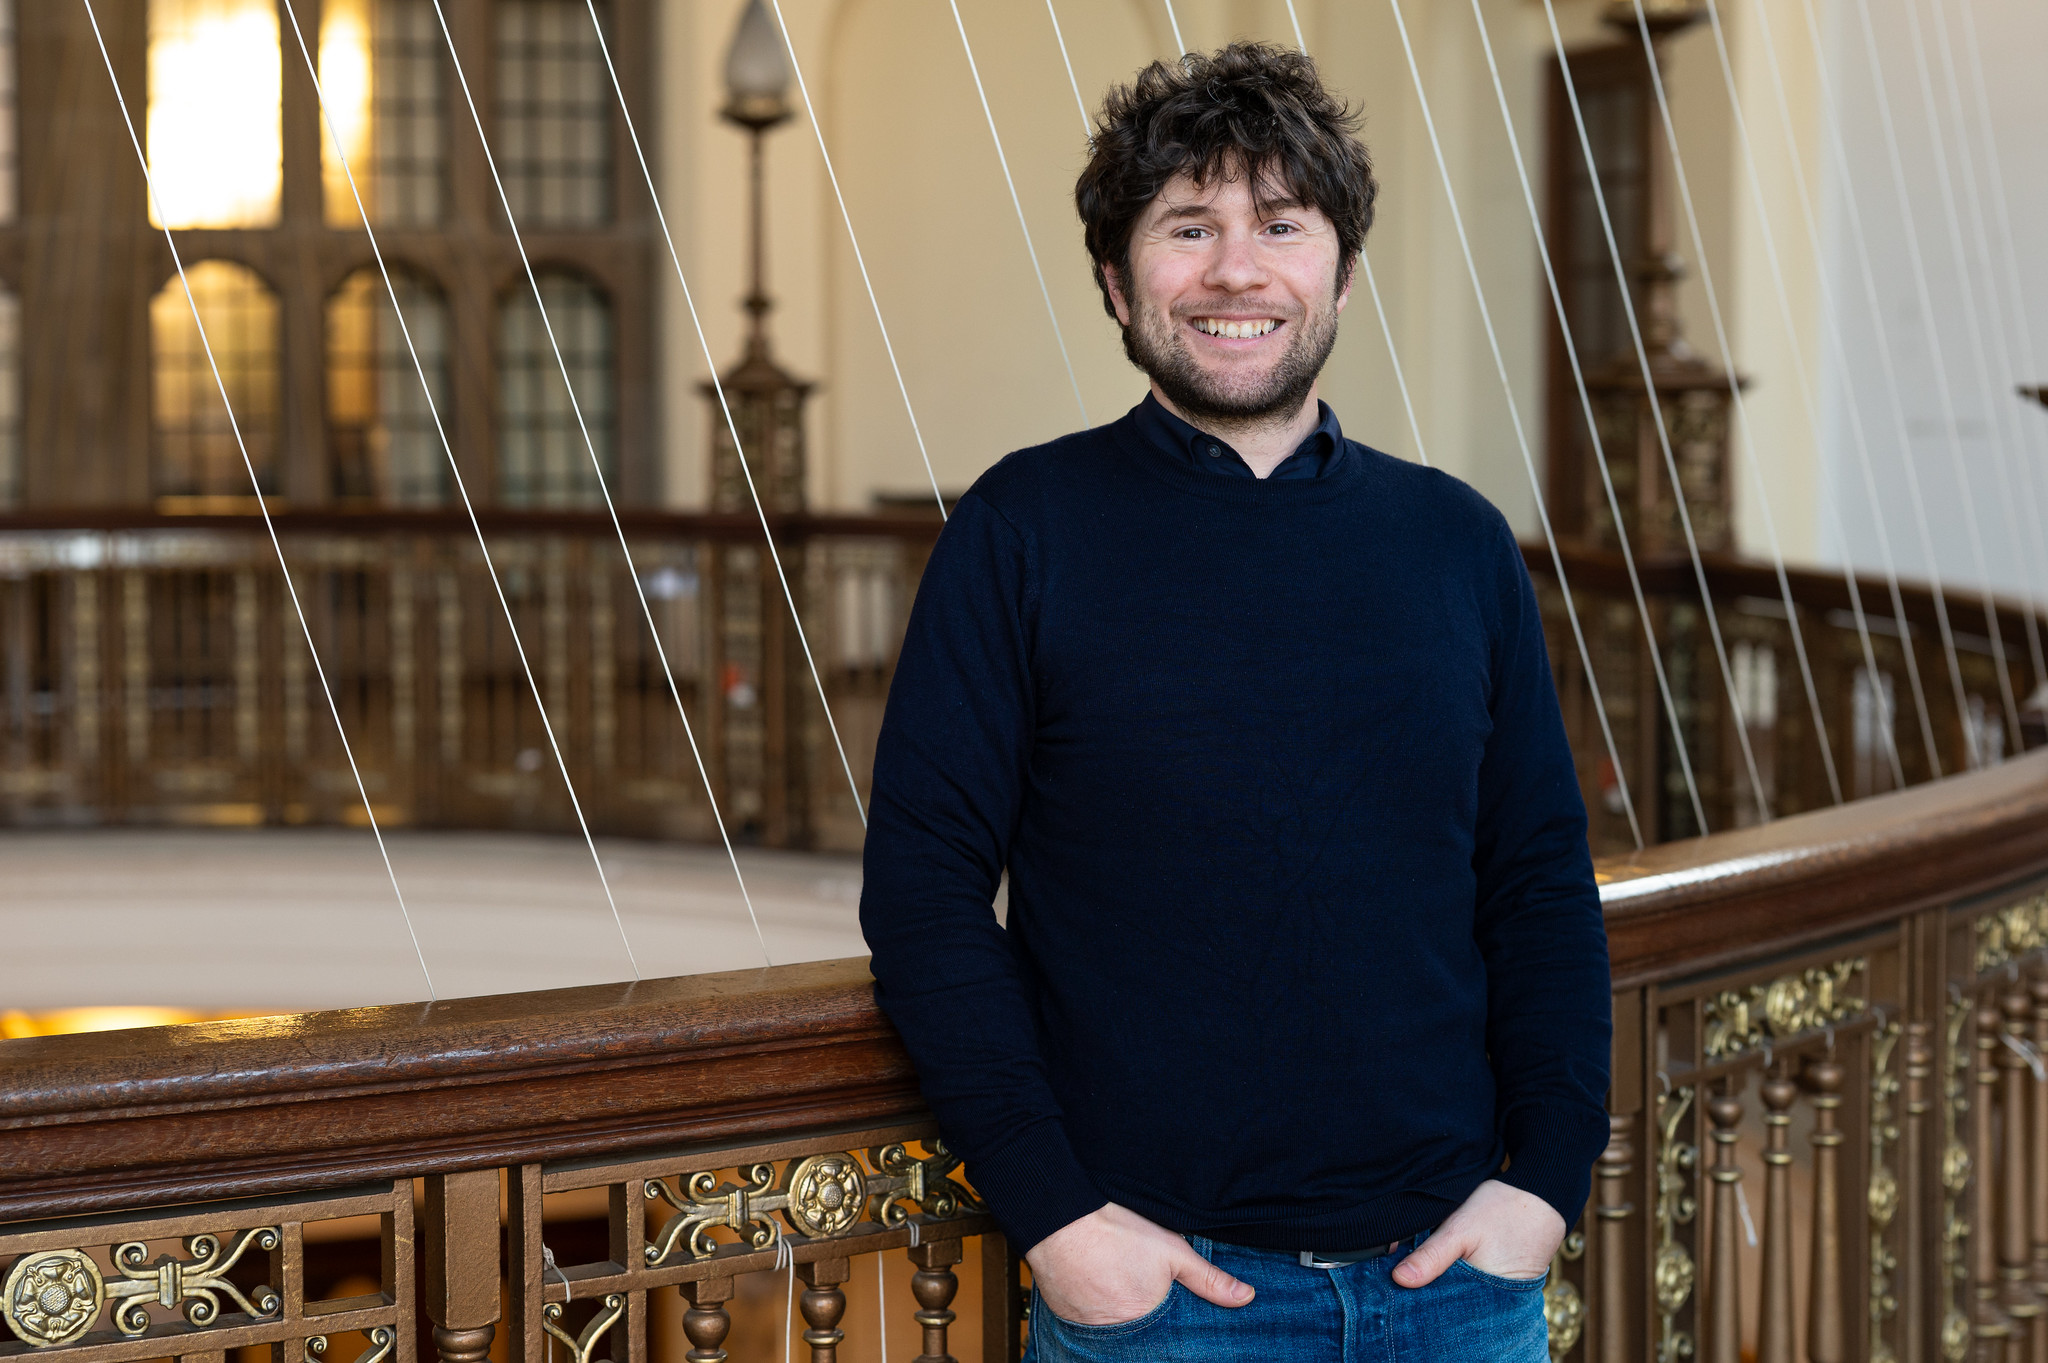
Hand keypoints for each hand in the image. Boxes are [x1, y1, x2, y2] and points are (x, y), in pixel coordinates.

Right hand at [1025, 1203, 1253, 1325]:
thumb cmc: (1116, 1233)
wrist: (1059, 1219)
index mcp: (1146, 1326)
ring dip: (1123, 1324)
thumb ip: (1209, 1279)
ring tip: (1122, 1294)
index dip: (1172, 1336)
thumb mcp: (1172, 1251)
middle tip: (1143, 1298)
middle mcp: (1115, 1337)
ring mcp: (1087, 1332)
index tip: (1171, 1322)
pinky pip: (1089, 1329)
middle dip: (1149, 1330)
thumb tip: (1245, 1297)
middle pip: (1140, 1342)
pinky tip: (1102, 1292)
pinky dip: (1099, 1315)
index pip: (1167, 1346)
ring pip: (1114, 1337)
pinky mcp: (1066, 1321)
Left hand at [1391, 1180, 1565, 1288]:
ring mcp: (1502, 1296)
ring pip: (1461, 1295)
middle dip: (1427, 1291)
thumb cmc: (1503, 1210)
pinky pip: (1475, 1286)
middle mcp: (1495, 1305)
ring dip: (1442, 1283)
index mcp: (1483, 1299)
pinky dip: (1459, 1277)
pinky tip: (1444, 1263)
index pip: (1440, 1309)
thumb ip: (1431, 1255)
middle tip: (1401, 1271)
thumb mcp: (1461, 1229)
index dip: (1416, 1296)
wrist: (1543, 1194)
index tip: (1392, 1282)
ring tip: (1421, 1265)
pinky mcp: (1505, 1284)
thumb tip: (1399, 1279)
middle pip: (1450, 1304)